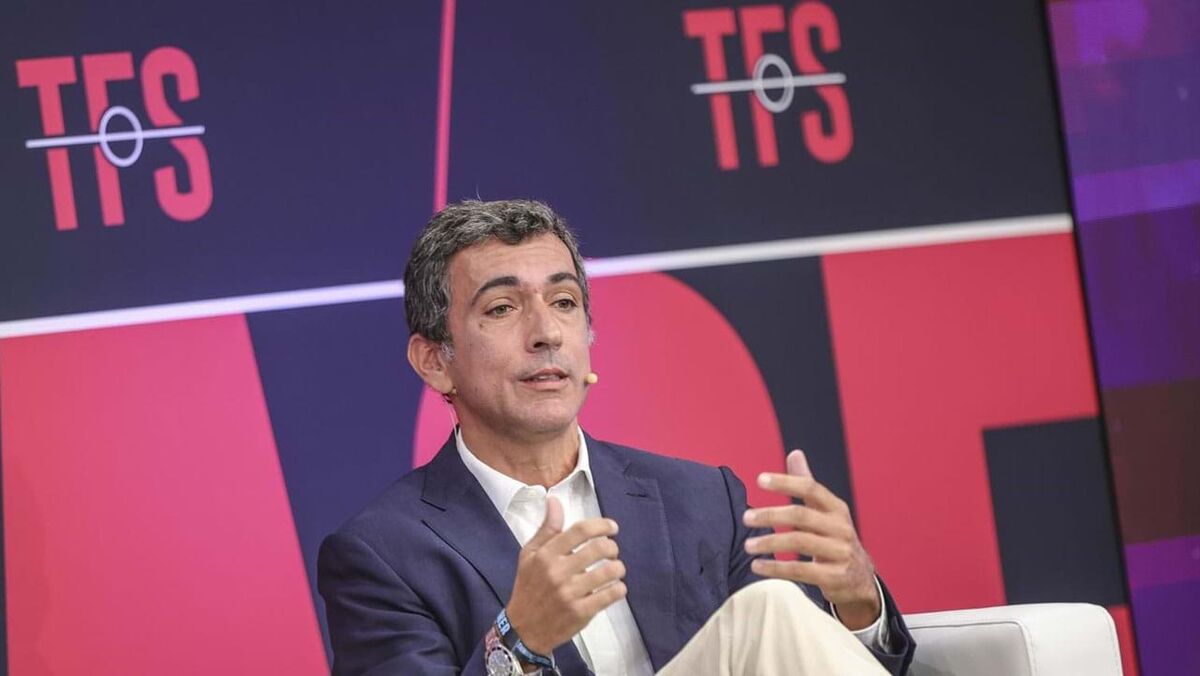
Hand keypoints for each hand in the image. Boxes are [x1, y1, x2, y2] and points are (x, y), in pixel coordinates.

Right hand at [505, 496, 627, 655]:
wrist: (524, 628)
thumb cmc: (528, 587)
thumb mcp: (529, 555)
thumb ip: (546, 529)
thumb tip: (554, 500)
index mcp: (546, 555)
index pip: (580, 531)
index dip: (602, 525)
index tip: (612, 527)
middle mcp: (558, 572)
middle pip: (599, 548)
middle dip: (612, 547)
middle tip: (612, 551)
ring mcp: (570, 593)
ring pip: (609, 571)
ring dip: (618, 568)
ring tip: (615, 569)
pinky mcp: (581, 612)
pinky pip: (611, 595)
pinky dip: (619, 589)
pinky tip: (615, 587)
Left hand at [742, 450, 880, 629]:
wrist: (860, 579)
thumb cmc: (835, 539)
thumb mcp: (826, 511)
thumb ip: (807, 485)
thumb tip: (794, 453)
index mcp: (837, 508)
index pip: (811, 488)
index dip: (785, 482)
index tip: (760, 480)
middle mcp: (840, 528)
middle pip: (801, 516)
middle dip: (771, 515)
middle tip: (746, 517)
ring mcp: (839, 552)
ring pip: (800, 542)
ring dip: (770, 542)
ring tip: (748, 545)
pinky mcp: (834, 576)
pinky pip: (800, 570)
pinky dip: (775, 567)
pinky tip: (757, 566)